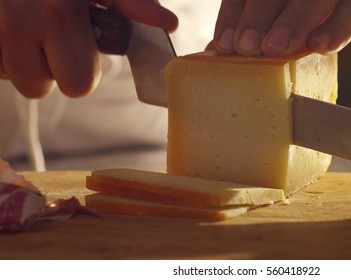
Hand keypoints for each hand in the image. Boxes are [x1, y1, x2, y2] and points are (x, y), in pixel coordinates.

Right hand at [0, 0, 177, 97]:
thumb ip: (131, 3)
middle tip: (53, 40)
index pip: (78, 84)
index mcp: (60, 14)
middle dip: (50, 70)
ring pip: (12, 77)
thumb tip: (167, 23)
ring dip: (24, 60)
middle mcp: (18, 25)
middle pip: (39, 89)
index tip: (80, 49)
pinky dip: (3, 51)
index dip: (83, 73)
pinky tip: (11, 26)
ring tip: (31, 28)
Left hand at [213, 0, 350, 55]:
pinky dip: (339, 27)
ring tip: (274, 49)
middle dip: (257, 17)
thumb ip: (264, 24)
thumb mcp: (293, 12)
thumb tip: (220, 49)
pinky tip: (321, 46)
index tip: (223, 45)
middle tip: (244, 47)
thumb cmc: (328, 8)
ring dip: (293, 21)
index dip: (235, 15)